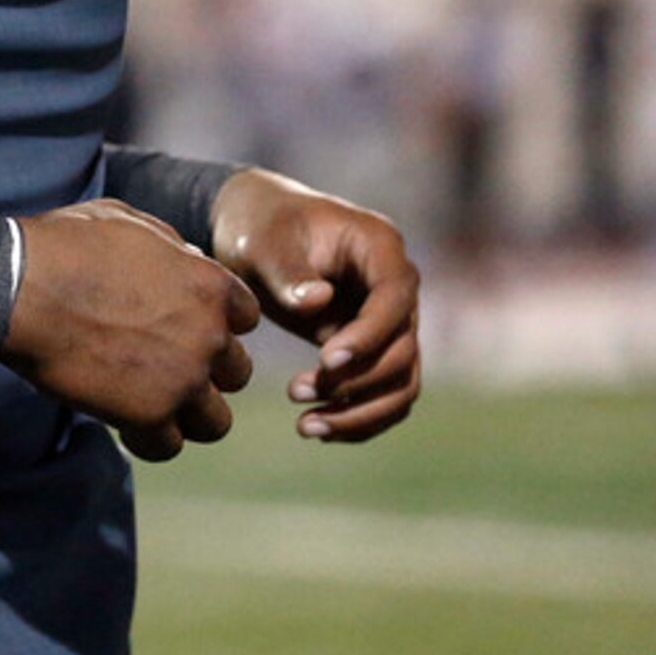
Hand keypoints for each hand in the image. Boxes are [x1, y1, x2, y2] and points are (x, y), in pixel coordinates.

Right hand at [3, 199, 260, 462]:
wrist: (22, 288)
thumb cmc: (66, 247)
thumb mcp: (130, 223)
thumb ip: (171, 248)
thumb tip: (188, 260)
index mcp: (211, 285)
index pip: (246, 318)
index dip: (215, 323)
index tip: (181, 325)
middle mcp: (209, 336)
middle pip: (237, 373)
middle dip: (205, 372)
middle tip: (161, 367)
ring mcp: (183, 380)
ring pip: (216, 422)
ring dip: (186, 415)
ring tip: (149, 404)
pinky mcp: (148, 415)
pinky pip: (169, 446)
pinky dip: (148, 438)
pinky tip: (121, 421)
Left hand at [209, 167, 420, 442]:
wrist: (253, 231)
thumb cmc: (259, 227)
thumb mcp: (262, 241)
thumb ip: (288, 271)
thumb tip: (319, 302)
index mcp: (380, 246)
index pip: (394, 299)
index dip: (368, 335)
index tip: (326, 359)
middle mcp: (396, 287)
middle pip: (402, 348)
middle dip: (354, 380)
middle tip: (295, 390)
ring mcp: (389, 321)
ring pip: (400, 382)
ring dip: (359, 411)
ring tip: (306, 426)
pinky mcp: (373, 349)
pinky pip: (383, 394)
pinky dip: (357, 417)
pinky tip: (317, 427)